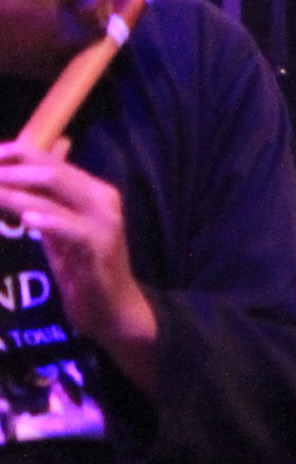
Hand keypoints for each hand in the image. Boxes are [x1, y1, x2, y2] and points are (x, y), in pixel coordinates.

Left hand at [0, 145, 158, 386]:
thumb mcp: (60, 232)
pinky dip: (46, 220)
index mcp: (94, 190)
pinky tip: (26, 218)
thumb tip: (13, 183)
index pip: (52, 161)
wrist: (114, 309)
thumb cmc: (84, 270)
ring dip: (16, 192)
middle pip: (52, 171)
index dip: (17, 155)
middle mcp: (102, 197)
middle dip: (11, 171)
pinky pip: (69, 228)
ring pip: (56, 193)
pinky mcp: (99, 246)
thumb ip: (44, 204)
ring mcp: (103, 221)